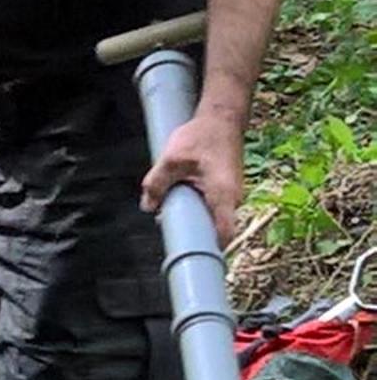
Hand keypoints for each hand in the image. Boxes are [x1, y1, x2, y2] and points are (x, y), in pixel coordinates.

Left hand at [140, 109, 244, 243]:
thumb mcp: (172, 159)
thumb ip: (156, 184)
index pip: (223, 235)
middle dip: (191, 235)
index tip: (190, 261)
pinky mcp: (223, 192)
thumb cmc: (202, 135)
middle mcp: (232, 200)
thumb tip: (147, 206)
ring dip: (190, 220)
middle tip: (167, 233)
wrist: (221, 117)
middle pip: (213, 230)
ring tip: (168, 215)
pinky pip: (208, 209)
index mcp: (224, 195)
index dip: (208, 252)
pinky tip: (176, 202)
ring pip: (209, 219)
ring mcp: (230, 197)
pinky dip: (194, 209)